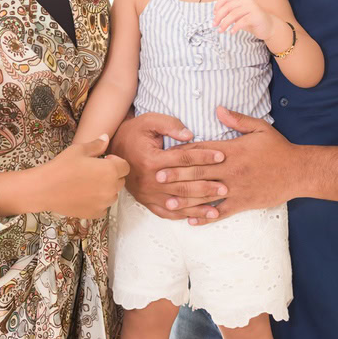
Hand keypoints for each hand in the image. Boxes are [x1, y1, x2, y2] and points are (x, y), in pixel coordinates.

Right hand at [40, 135, 129, 218]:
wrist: (45, 189)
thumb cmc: (61, 167)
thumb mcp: (79, 150)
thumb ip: (97, 145)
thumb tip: (106, 138)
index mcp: (110, 171)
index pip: (125, 167)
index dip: (116, 161)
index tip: (104, 159)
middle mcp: (111, 188)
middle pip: (120, 181)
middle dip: (112, 175)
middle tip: (95, 171)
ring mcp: (104, 203)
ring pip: (113, 194)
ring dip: (106, 189)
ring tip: (89, 184)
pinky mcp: (95, 214)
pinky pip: (104, 207)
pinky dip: (98, 202)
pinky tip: (85, 195)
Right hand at [109, 112, 227, 219]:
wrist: (111, 150)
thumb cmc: (134, 133)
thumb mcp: (149, 121)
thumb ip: (170, 125)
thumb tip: (189, 135)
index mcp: (151, 159)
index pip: (183, 159)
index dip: (204, 156)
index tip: (221, 155)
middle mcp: (149, 180)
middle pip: (183, 185)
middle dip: (206, 186)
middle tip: (225, 186)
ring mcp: (147, 194)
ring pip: (177, 202)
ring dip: (198, 206)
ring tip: (217, 209)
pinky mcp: (146, 202)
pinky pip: (167, 213)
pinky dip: (184, 216)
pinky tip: (198, 217)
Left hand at [172, 106, 300, 224]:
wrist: (298, 171)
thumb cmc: (278, 148)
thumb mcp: (259, 128)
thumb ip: (237, 120)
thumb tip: (217, 109)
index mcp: (232, 151)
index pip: (202, 151)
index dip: (182, 153)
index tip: (165, 154)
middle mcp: (231, 170)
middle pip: (199, 173)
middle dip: (176, 175)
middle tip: (156, 178)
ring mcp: (236, 188)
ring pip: (206, 195)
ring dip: (186, 199)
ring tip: (168, 203)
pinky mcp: (243, 203)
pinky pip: (222, 212)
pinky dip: (206, 217)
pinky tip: (192, 221)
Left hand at [212, 0, 274, 40]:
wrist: (269, 26)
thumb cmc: (252, 21)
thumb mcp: (239, 16)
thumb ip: (230, 13)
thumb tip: (216, 17)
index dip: (217, 5)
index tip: (214, 15)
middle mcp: (246, 1)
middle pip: (227, 6)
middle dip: (219, 16)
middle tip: (214, 25)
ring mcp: (252, 8)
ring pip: (233, 14)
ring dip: (225, 23)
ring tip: (220, 31)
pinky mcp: (256, 16)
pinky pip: (242, 21)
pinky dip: (235, 27)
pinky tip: (232, 33)